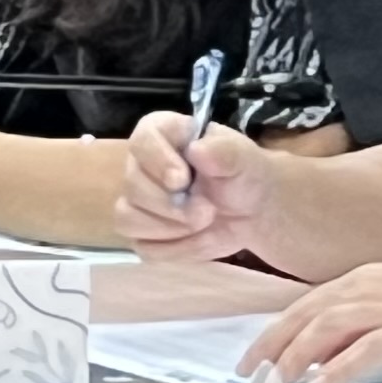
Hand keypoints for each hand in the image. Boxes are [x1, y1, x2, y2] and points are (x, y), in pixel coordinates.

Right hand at [117, 107, 277, 259]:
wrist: (253, 211)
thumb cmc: (244, 174)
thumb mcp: (244, 157)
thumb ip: (224, 150)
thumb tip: (197, 150)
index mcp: (163, 134)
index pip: (141, 141)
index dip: (158, 161)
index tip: (182, 179)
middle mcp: (141, 166)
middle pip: (133, 187)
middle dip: (174, 206)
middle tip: (209, 209)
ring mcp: (138, 202)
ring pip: (128, 219)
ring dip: (170, 228)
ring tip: (204, 222)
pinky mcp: (143, 234)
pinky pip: (143, 247)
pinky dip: (174, 248)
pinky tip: (196, 237)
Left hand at [250, 258, 381, 382]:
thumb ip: (371, 322)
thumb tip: (336, 354)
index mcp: (370, 279)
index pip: (308, 304)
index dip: (276, 331)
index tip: (254, 355)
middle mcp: (374, 288)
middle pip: (306, 314)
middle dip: (270, 344)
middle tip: (245, 373)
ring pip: (326, 329)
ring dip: (295, 355)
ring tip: (275, 381)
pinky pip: (366, 350)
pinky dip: (339, 368)